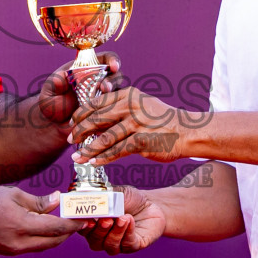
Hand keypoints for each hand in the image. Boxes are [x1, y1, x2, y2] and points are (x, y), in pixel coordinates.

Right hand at [0, 184, 83, 254]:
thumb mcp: (12, 194)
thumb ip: (37, 201)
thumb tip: (57, 201)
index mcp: (21, 225)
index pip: (56, 227)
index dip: (74, 223)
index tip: (86, 218)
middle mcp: (18, 243)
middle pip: (53, 241)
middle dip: (68, 233)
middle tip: (78, 222)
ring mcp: (12, 251)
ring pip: (43, 246)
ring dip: (55, 237)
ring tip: (64, 224)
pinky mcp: (6, 253)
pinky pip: (31, 247)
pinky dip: (41, 239)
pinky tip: (44, 229)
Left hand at [36, 50, 122, 129]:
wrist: (58, 127)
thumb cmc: (53, 106)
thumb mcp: (48, 95)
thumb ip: (52, 85)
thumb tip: (59, 79)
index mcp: (87, 69)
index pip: (105, 58)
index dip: (112, 60)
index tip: (113, 66)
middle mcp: (100, 80)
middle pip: (116, 75)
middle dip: (113, 80)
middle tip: (106, 88)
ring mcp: (106, 96)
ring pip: (119, 91)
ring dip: (115, 95)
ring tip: (105, 102)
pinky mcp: (109, 111)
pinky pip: (117, 109)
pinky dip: (114, 110)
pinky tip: (106, 115)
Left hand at [68, 87, 201, 164]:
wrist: (187, 131)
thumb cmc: (162, 121)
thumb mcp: (141, 106)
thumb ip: (120, 109)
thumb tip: (96, 120)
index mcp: (127, 94)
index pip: (96, 103)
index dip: (80, 114)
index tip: (72, 124)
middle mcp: (130, 106)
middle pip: (96, 119)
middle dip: (79, 131)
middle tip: (69, 140)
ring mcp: (136, 123)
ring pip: (104, 138)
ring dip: (87, 149)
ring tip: (77, 157)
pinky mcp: (142, 141)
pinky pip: (117, 151)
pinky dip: (103, 158)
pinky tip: (94, 163)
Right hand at [78, 186, 165, 254]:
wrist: (151, 204)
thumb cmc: (129, 199)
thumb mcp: (116, 193)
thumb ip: (103, 195)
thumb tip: (90, 193)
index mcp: (93, 224)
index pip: (82, 229)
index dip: (82, 226)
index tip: (87, 218)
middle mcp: (102, 237)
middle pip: (94, 241)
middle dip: (99, 231)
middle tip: (107, 219)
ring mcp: (117, 244)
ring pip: (110, 245)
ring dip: (116, 232)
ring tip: (123, 217)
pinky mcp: (132, 246)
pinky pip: (127, 244)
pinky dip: (128, 232)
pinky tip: (130, 220)